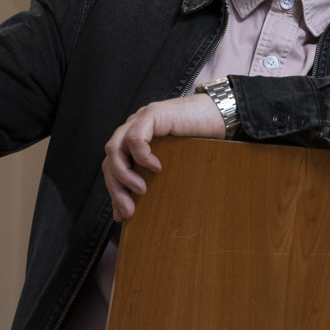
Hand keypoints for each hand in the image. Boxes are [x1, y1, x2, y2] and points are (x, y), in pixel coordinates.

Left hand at [101, 93, 225, 220]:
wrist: (219, 115)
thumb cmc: (200, 139)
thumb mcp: (172, 164)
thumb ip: (155, 177)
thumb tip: (143, 207)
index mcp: (134, 141)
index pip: (113, 167)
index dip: (115, 191)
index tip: (121, 216)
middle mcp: (132, 128)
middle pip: (109, 160)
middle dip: (116, 189)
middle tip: (128, 211)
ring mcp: (140, 119)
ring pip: (115, 149)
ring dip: (124, 174)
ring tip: (141, 190)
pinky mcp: (152, 114)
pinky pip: (135, 137)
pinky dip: (141, 156)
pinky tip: (156, 167)